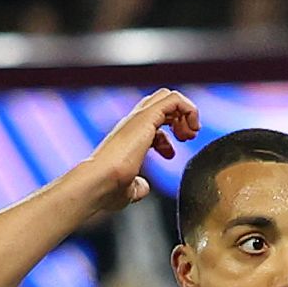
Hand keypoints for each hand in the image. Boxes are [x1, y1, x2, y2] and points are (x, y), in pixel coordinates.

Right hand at [82, 90, 197, 216]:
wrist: (98, 182)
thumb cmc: (107, 189)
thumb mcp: (128, 190)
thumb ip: (137, 186)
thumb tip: (143, 188)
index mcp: (128, 136)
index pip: (152, 121)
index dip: (167, 136)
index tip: (171, 156)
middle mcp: (133, 123)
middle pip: (161, 101)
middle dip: (179, 118)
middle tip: (186, 139)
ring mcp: (139, 117)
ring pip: (169, 96)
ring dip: (186, 113)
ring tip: (190, 136)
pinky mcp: (147, 116)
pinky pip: (175, 100)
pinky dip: (189, 110)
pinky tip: (190, 132)